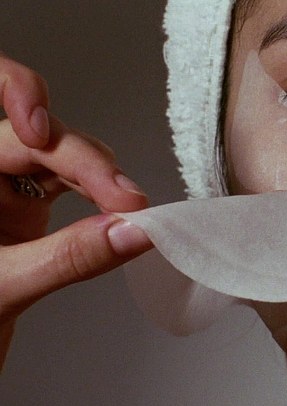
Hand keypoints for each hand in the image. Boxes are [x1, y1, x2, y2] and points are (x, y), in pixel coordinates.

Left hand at [0, 52, 152, 369]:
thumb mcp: (5, 288)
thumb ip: (70, 258)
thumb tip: (133, 231)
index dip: (17, 95)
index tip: (46, 130)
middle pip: (38, 137)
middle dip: (85, 161)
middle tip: (127, 201)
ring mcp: (1, 191)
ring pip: (60, 156)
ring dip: (98, 177)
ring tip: (129, 210)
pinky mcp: (24, 209)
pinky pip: (68, 184)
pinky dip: (99, 195)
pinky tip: (118, 212)